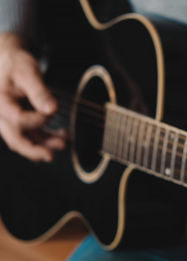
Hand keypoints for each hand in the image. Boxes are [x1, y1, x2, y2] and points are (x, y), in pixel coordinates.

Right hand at [0, 33, 64, 161]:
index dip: (36, 119)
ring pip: (23, 140)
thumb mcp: (28, 72)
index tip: (52, 111)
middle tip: (51, 155)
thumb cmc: (16, 64)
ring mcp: (9, 120)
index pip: (17, 119)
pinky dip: (44, 140)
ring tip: (63, 143)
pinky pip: (30, 136)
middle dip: (34, 149)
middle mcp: (1, 115)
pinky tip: (60, 138)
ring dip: (43, 146)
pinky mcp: (19, 122)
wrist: (9, 62)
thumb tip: (52, 109)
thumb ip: (39, 91)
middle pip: (15, 139)